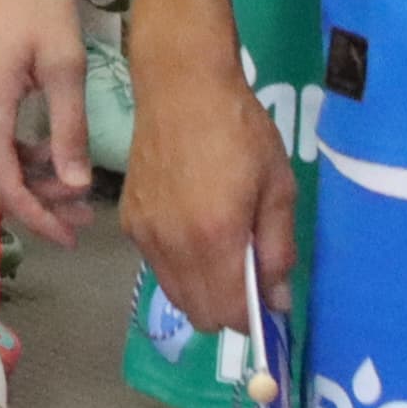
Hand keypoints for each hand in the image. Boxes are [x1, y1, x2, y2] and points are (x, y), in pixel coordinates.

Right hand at [0, 0, 96, 245]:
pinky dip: (11, 154)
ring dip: (23, 180)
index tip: (73, 236)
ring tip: (71, 185)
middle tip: (81, 215)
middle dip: (33, 205)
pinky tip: (45, 149)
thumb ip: (68, 129)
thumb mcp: (64, 63)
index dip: (37, 219)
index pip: (5, 187)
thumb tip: (75, 185)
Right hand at [114, 31, 293, 343]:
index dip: (252, 320)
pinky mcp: (128, 219)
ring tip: (221, 251)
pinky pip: (156, 265)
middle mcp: (171, 244)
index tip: (267, 303)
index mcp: (214, 237)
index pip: (229, 313)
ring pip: (175, 293)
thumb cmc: (240, 132)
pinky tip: (193, 228)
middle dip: (227, 310)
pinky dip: (179, 265)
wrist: (180, 87)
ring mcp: (144, 233)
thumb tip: (277, 301)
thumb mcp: (278, 189)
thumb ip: (278, 250)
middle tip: (248, 277)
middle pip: (198, 314)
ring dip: (201, 290)